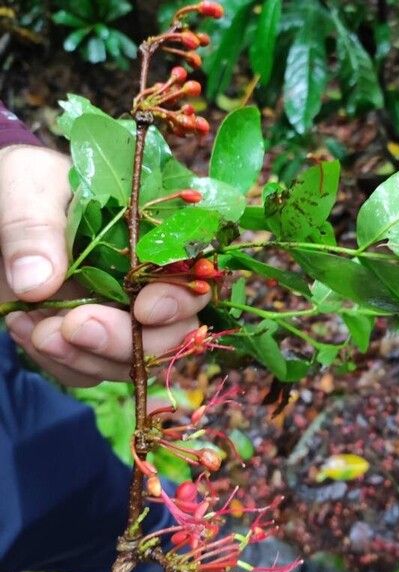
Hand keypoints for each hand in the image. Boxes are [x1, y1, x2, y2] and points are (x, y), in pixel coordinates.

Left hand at [0, 144, 208, 385]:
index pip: (193, 279)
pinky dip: (58, 361)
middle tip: (73, 327)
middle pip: (172, 335)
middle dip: (128, 341)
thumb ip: (33, 229)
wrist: (0, 209)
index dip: (181, 301)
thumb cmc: (25, 187)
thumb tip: (38, 284)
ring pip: (132, 363)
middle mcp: (147, 285)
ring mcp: (120, 317)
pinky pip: (88, 371)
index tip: (144, 309)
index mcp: (154, 242)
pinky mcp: (90, 342)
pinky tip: (23, 327)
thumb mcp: (26, 187)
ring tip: (34, 327)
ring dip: (85, 357)